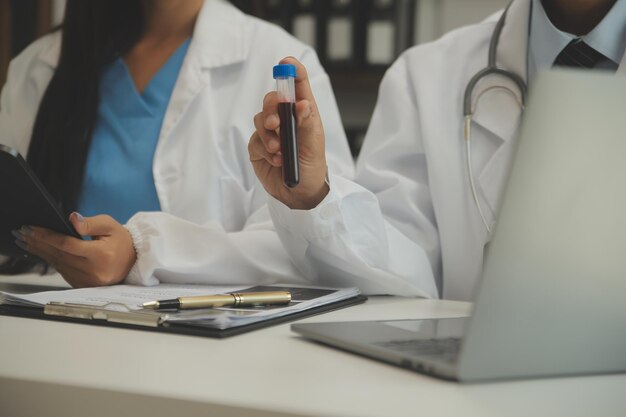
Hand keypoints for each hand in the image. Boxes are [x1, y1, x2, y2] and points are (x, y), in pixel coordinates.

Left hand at [13, 213, 136, 287]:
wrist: (134, 261)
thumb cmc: (122, 241)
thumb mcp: (110, 225)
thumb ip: (90, 223)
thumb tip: (72, 219)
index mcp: (101, 255)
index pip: (68, 245)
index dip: (47, 236)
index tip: (31, 228)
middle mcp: (94, 271)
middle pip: (59, 255)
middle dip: (38, 243)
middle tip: (21, 233)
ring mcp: (88, 280)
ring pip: (58, 264)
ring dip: (41, 252)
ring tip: (26, 241)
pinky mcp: (84, 284)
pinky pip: (63, 271)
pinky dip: (51, 260)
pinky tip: (41, 251)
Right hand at [249, 57, 328, 209]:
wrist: (300, 195)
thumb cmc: (312, 168)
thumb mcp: (313, 146)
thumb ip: (306, 124)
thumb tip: (302, 104)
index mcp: (304, 114)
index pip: (297, 86)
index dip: (292, 72)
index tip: (286, 64)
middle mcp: (287, 120)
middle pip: (272, 100)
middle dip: (272, 108)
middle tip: (276, 123)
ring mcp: (271, 133)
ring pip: (260, 118)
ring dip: (269, 134)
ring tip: (279, 150)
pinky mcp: (259, 147)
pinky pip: (255, 140)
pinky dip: (265, 149)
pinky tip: (278, 160)